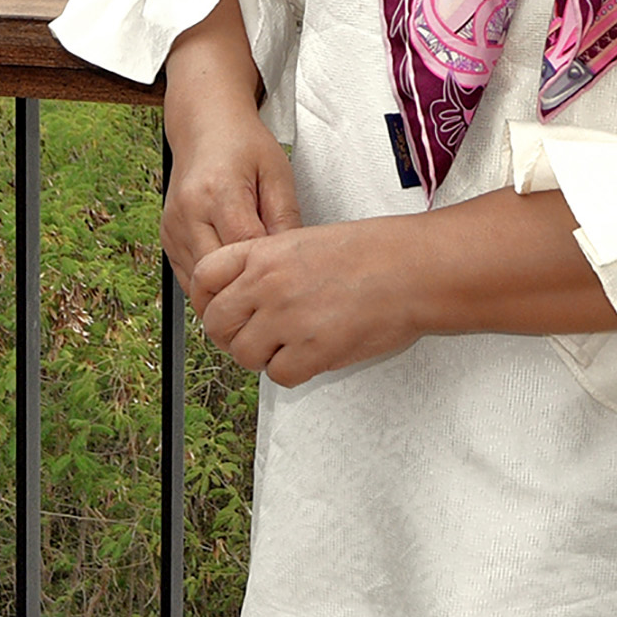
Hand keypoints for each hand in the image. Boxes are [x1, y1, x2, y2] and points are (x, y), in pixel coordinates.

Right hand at [157, 0, 290, 308]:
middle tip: (277, 302)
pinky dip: (211, 286)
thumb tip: (295, 262)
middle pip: (217, 274)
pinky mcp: (167, 237)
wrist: (205, 126)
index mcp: (218, 191)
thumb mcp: (277, 173)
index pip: (244, 249)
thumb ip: (286, 218)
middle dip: (247, 290)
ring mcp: (172, 226)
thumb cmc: (244, 145)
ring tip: (256, 296)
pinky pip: (188, 278)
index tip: (291, 282)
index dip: (268, 271)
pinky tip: (234, 282)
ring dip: (227, 293)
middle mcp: (188, 211)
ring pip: (199, 283)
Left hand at [193, 221, 424, 386]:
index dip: (205, 299)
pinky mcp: (312, 351)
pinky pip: (278, 375)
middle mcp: (268, 284)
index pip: (204, 277)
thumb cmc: (372, 253)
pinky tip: (310, 356)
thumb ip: (268, 265)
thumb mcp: (305, 240)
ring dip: (262, 356)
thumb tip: (245, 296)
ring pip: (244, 354)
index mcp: (264, 252)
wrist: (412, 269)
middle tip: (252, 337)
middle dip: (231, 335)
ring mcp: (288, 319)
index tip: (217, 309)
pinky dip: (291, 372)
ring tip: (288, 346)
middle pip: (217, 323)